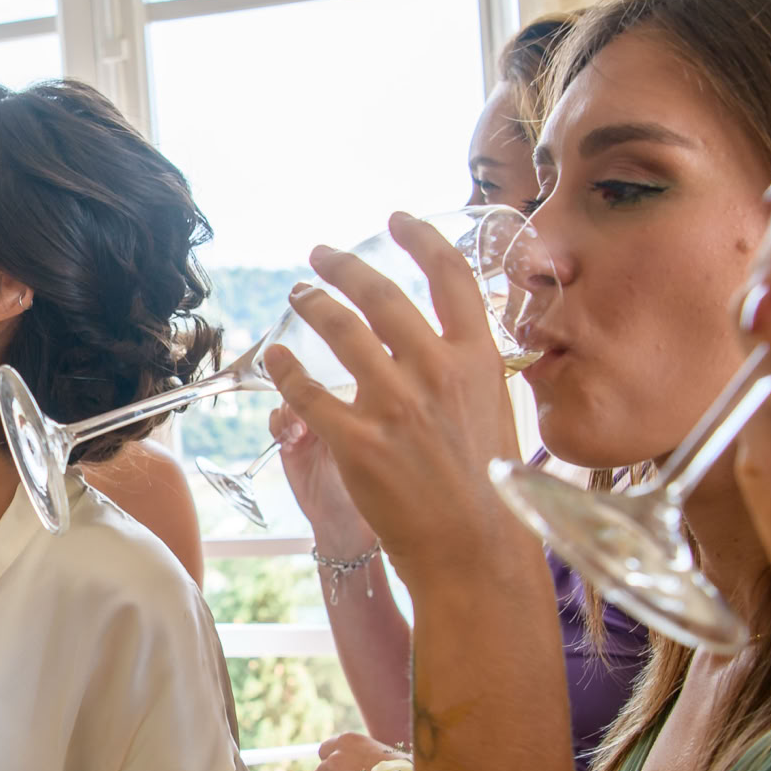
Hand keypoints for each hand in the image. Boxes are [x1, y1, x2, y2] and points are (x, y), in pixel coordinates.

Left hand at [270, 214, 527, 588]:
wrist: (475, 550)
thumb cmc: (489, 490)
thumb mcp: (495, 413)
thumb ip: (469, 372)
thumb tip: (450, 344)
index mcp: (478, 359)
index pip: (450, 276)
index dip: (420, 238)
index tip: (396, 220)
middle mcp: (435, 370)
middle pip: (381, 294)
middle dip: (344, 267)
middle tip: (321, 256)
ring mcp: (394, 404)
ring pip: (339, 331)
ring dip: (312, 305)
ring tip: (298, 297)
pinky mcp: (356, 441)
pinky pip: (307, 392)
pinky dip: (286, 370)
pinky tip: (275, 360)